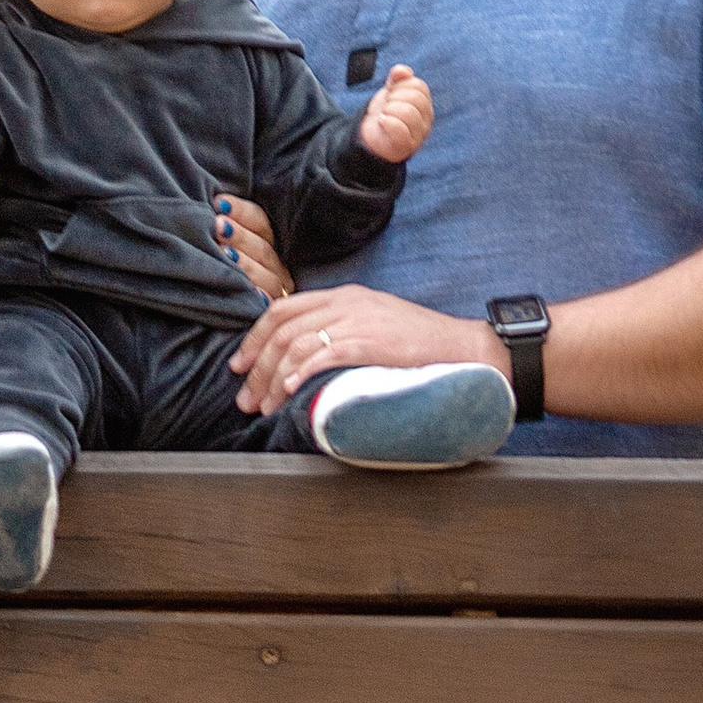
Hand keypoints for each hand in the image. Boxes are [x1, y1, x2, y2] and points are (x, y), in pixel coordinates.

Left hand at [209, 193, 293, 303]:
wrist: (219, 324)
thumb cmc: (213, 271)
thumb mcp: (222, 245)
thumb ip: (222, 226)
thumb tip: (211, 204)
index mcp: (267, 244)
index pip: (260, 222)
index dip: (241, 211)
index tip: (218, 203)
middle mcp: (277, 267)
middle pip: (263, 248)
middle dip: (239, 236)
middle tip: (217, 226)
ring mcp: (276, 292)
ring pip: (267, 276)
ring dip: (245, 265)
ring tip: (223, 254)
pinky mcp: (270, 313)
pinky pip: (266, 306)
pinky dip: (257, 298)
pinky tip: (244, 294)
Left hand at [231, 284, 495, 416]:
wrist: (462, 347)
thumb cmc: (419, 343)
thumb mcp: (373, 324)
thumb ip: (340, 330)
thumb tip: (305, 357)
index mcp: (343, 296)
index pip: (283, 309)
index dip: (254, 337)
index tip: (240, 365)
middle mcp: (345, 303)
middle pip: (282, 328)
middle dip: (256, 365)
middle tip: (244, 396)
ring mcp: (357, 321)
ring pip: (295, 344)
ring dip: (272, 379)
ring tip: (263, 406)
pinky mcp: (369, 342)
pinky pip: (321, 355)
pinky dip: (298, 374)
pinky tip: (288, 393)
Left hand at [356, 64, 433, 162]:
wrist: (373, 137)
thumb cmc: (386, 113)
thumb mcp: (390, 91)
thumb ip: (397, 78)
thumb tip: (403, 71)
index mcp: (425, 105)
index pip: (418, 86)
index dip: (400, 85)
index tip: (391, 94)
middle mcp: (426, 120)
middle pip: (415, 98)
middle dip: (394, 98)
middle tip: (387, 107)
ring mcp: (418, 135)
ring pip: (408, 112)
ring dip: (389, 110)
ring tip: (384, 115)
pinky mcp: (406, 147)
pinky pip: (401, 130)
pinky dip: (387, 122)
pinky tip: (382, 121)